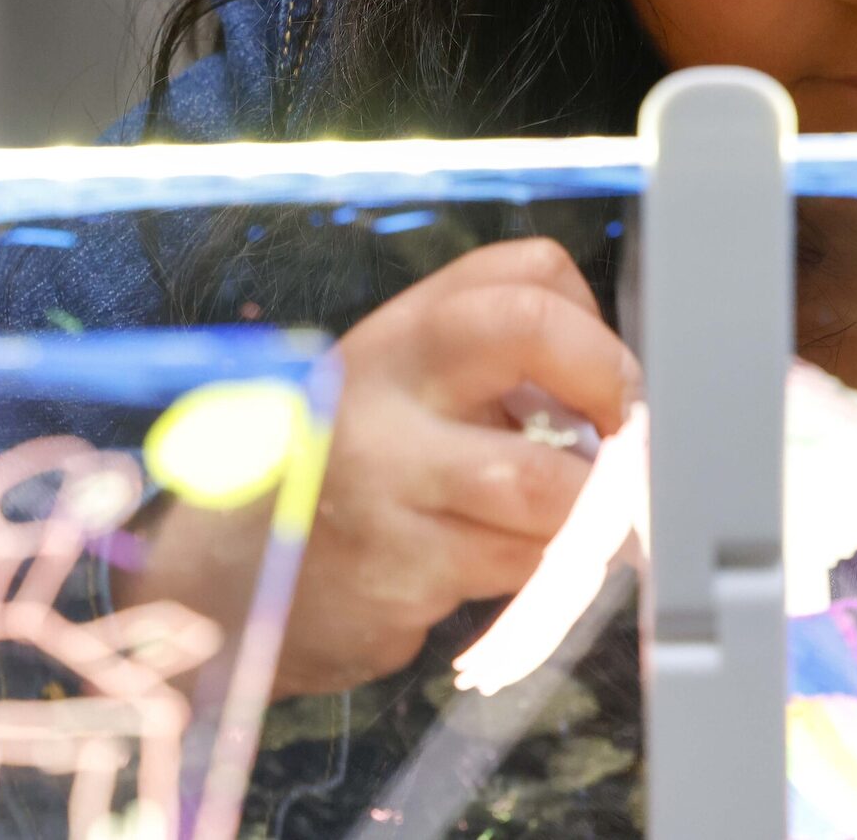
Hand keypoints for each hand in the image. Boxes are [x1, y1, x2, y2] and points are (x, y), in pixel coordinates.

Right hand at [151, 237, 638, 697]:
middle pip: (527, 329)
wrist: (229, 584)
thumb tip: (624, 405)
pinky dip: (547, 568)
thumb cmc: (346, 479)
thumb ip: (494, 379)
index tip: (612, 384)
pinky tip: (520, 564)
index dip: (594, 323)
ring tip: (589, 523)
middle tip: (628, 436)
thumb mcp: (405, 397)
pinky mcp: (397, 571)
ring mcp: (384, 480)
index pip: (524, 271)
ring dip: (590, 509)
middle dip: (609, 382)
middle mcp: (383, 387)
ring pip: (542, 481)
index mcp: (400, 335)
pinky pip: (518, 565)